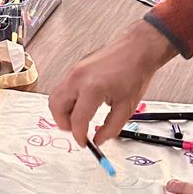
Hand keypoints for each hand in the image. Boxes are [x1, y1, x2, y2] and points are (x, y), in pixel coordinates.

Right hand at [47, 20, 173, 145]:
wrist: (137, 50)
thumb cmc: (134, 73)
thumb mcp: (126, 107)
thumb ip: (111, 128)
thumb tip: (99, 140)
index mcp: (92, 88)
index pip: (77, 119)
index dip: (79, 135)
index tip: (84, 143)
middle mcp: (77, 79)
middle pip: (56, 107)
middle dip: (64, 123)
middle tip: (76, 131)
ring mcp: (74, 71)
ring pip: (55, 97)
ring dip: (62, 112)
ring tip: (77, 119)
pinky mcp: (75, 69)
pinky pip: (62, 88)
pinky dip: (66, 101)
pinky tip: (82, 105)